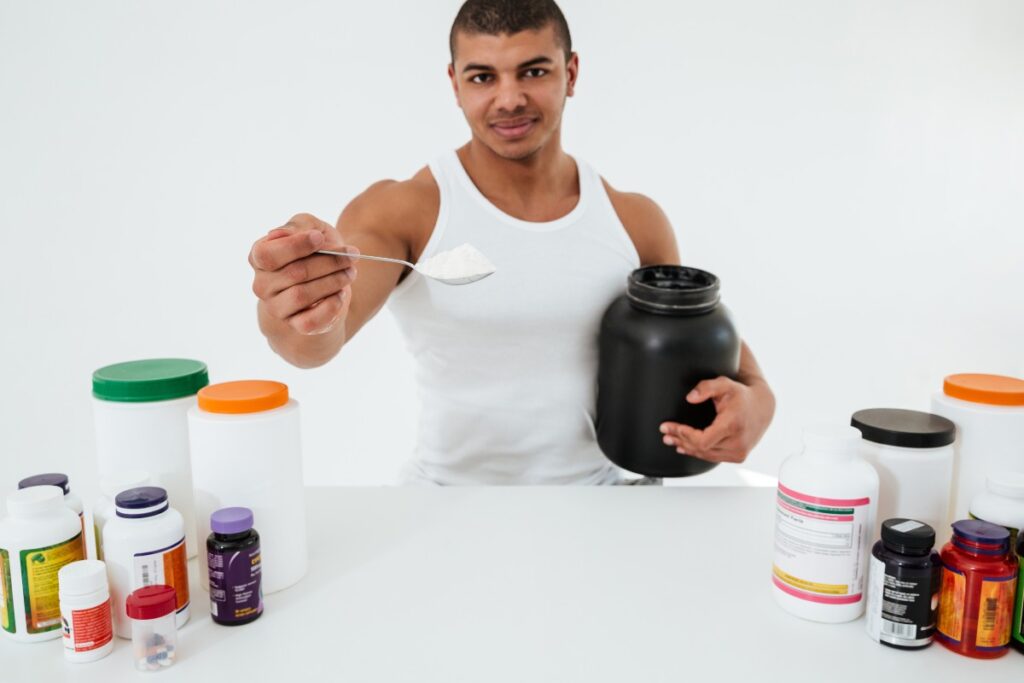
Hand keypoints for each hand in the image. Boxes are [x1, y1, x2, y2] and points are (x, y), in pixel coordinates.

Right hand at [249, 213, 358, 335]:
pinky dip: (330, 306)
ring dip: (333, 281)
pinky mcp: (295, 325)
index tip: (320, 237)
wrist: (333, 277)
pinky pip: (309, 322)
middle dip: (328, 262)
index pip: (267, 254)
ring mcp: (276, 307)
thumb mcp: (311, 227)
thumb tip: (280, 234)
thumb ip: (298, 225)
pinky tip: (341, 293)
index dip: (295, 245)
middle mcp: (262, 284)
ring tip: (350, 272)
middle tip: (352, 255)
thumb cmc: (318, 249)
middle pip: (293, 273)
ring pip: (301, 295)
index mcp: (259, 257)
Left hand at [659, 376, 774, 463]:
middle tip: (665, 433)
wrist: (762, 408)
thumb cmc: (742, 396)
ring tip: (671, 440)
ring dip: (686, 447)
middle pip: (700, 448)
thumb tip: (690, 397)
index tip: (670, 427)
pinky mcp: (738, 456)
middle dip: (680, 439)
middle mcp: (737, 442)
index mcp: (732, 425)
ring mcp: (738, 452)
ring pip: (705, 455)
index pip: (701, 440)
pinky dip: (698, 452)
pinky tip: (686, 447)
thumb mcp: (724, 384)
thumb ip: (706, 387)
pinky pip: (713, 457)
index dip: (683, 435)